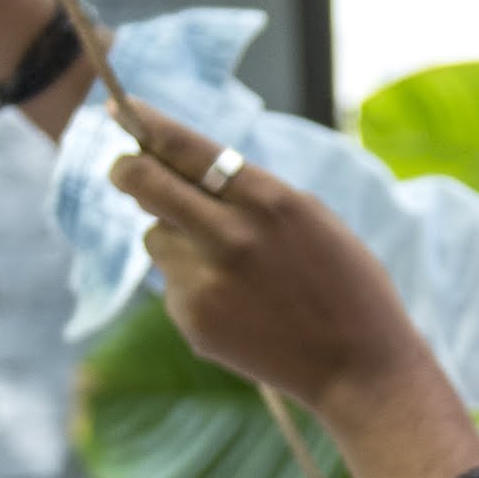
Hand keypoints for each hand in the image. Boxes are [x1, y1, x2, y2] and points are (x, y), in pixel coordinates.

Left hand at [104, 105, 433, 424]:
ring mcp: (206, 282)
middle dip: (126, 170)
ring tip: (227, 265)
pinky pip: (171, 284)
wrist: (360, 367)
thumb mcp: (309, 217)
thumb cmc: (344, 284)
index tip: (118, 110)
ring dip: (174, 238)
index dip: (144, 124)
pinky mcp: (192, 320)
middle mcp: (230, 236)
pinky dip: (192, 285)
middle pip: (144, 184)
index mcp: (267, 200)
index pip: (185, 147)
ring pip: (155, 238)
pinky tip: (237, 305)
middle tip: (123, 169)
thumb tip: (177, 172)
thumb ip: (248, 194)